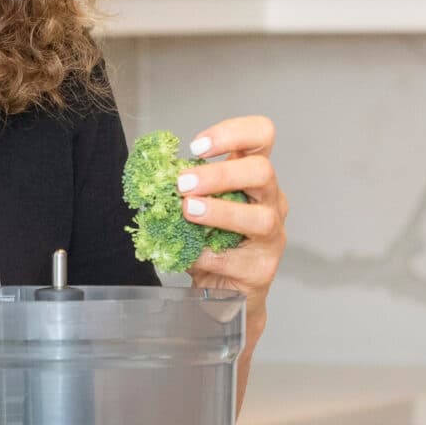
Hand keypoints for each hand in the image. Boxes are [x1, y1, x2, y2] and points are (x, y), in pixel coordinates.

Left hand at [177, 115, 284, 325]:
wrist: (220, 292)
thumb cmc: (210, 242)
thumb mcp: (195, 206)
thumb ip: (183, 188)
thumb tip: (153, 175)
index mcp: (253, 176)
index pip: (261, 136)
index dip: (233, 133)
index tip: (197, 147)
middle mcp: (270, 200)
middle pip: (262, 171)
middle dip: (219, 174)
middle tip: (184, 183)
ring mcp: (272, 235)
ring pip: (260, 217)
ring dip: (220, 212)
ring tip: (189, 211)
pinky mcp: (262, 268)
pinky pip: (233, 258)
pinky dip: (204, 254)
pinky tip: (188, 254)